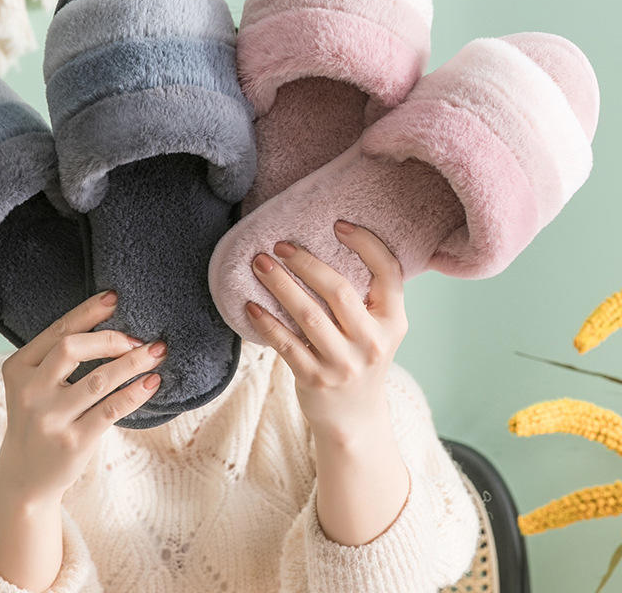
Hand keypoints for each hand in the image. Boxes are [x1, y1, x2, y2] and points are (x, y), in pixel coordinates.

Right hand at [0, 290, 168, 503]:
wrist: (25, 478)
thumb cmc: (41, 417)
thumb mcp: (35, 384)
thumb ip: (59, 355)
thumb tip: (112, 319)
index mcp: (19, 368)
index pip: (58, 330)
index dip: (89, 311)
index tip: (116, 297)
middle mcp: (30, 392)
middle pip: (72, 349)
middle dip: (111, 338)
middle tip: (140, 338)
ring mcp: (50, 419)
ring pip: (98, 380)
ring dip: (132, 362)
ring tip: (157, 352)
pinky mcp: (72, 442)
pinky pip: (111, 410)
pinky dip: (135, 392)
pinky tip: (152, 382)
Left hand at [245, 220, 408, 443]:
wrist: (355, 419)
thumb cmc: (360, 359)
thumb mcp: (376, 330)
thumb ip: (364, 298)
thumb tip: (325, 245)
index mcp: (392, 322)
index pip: (389, 273)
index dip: (366, 244)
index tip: (338, 224)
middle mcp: (372, 343)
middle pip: (340, 292)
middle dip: (307, 264)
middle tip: (280, 246)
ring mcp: (344, 364)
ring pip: (308, 315)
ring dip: (281, 285)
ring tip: (260, 264)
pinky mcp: (315, 380)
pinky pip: (286, 344)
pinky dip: (267, 322)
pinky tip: (251, 304)